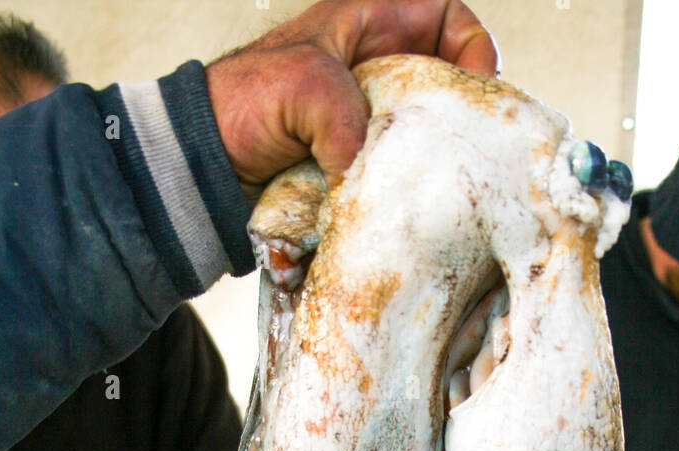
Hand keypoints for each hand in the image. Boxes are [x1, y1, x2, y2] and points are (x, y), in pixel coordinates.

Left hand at [206, 0, 498, 193]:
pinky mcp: (362, 164)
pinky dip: (406, 189)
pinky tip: (404, 204)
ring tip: (436, 182)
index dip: (473, 46)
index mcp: (371, 22)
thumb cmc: (244, 104)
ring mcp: (371, 119)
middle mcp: (379, 68)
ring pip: (428, 134)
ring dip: (434, 159)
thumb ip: (347, 118)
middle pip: (448, 82)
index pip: (447, 15)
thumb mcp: (304, 86)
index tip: (472, 89)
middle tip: (464, 147)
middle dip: (460, 113)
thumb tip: (367, 171)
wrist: (206, 165)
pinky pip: (401, 174)